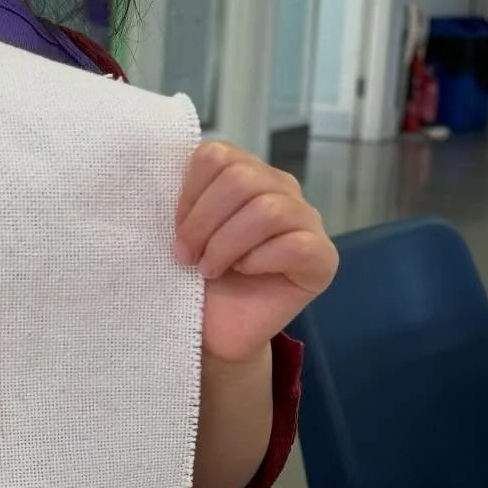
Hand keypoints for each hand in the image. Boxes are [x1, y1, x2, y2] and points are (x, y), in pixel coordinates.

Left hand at [174, 142, 337, 363]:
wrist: (213, 332)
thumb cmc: (196, 281)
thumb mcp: (181, 234)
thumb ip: (183, 200)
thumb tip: (166, 175)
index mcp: (244, 174)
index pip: (218, 155)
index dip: (190, 194)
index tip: (174, 231)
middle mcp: (280, 188)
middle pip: (242, 177)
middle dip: (203, 221)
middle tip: (186, 256)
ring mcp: (306, 220)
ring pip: (268, 209)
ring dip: (226, 244)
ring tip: (210, 270)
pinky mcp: (322, 258)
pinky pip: (294, 244)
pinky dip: (258, 260)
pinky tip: (244, 273)